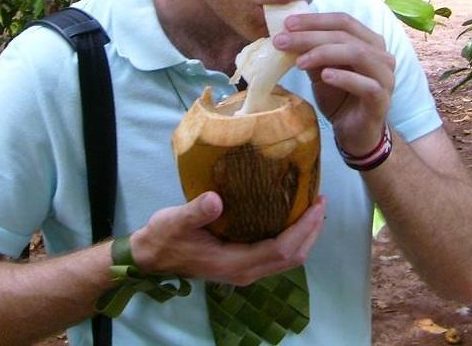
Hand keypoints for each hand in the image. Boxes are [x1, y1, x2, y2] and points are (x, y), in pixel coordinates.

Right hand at [129, 192, 325, 285]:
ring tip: (311, 209)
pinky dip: (290, 238)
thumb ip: (197, 212)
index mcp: (235, 263)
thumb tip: (216, 200)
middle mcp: (245, 271)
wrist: (151, 256)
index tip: (316, 205)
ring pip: (286, 259)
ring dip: (303, 236)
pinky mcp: (241, 264)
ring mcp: (244, 270)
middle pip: (291, 257)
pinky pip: (275, 254)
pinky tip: (289, 218)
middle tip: (320, 202)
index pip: (282, 250)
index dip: (303, 229)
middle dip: (311, 231)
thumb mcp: (176, 221)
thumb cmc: (164, 238)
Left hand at [274, 12, 394, 155]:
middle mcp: (381, 55)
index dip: (314, 20)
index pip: (343, 21)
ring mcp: (385, 76)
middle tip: (282, 41)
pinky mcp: (381, 98)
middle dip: (311, 36)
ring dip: (324, 53)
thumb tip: (287, 35)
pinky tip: (325, 76)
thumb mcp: (321, 72)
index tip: (287, 24)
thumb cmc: (340, 98)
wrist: (355, 133)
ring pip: (357, 54)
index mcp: (369, 42)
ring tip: (299, 62)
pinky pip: (365, 84)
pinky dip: (344, 77)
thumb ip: (311, 53)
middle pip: (346, 35)